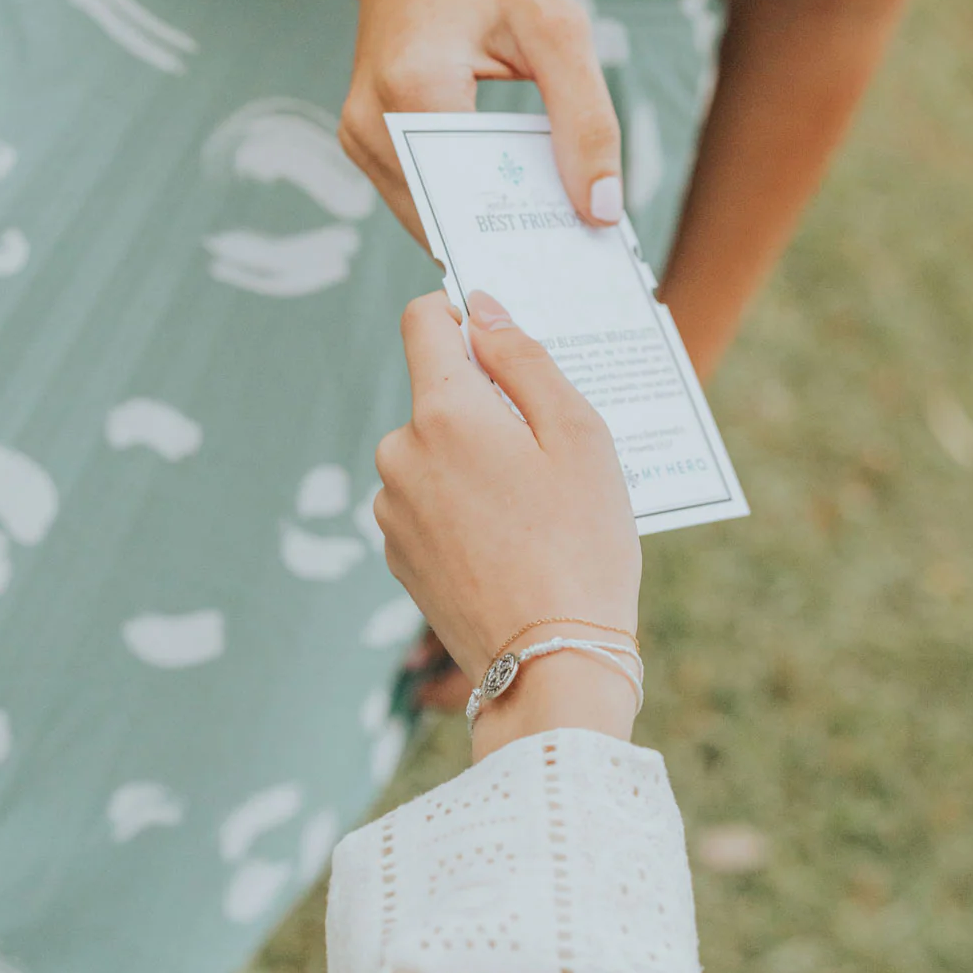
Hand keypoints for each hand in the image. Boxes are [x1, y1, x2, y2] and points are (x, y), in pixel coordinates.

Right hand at [321, 0, 622, 242]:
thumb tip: (601, 213)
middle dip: (510, 242)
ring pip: (433, 219)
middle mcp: (372, 124)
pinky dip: (469, 202)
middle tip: (574, 258)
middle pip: (448, 222)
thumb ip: (586, 121)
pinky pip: (424, 196)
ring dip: (488, 227)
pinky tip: (515, 197)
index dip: (527, 240)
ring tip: (550, 230)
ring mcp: (361, 136)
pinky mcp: (367, 139)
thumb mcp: (557, 24)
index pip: (473, 203)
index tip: (578, 266)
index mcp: (413, 89)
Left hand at [374, 291, 641, 753]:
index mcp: (444, 411)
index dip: (462, 317)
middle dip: (485, 408)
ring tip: (530, 512)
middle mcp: (399, 452)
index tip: (501, 346)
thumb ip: (524, 358)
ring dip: (473, 460)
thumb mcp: (579, 434)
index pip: (424, 320)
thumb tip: (481, 309)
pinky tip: (506, 544)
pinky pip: (426, 500)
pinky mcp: (396, 553)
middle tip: (545, 458)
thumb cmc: (582, 543)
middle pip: (437, 393)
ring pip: (432, 450)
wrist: (551, 663)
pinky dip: (460, 505)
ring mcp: (390, 508)